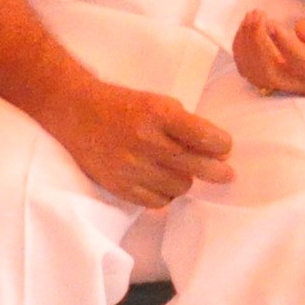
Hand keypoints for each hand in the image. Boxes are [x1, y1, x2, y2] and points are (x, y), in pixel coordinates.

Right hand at [45, 76, 236, 207]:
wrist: (77, 112)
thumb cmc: (123, 105)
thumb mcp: (156, 102)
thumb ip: (182, 124)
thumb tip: (214, 149)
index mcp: (158, 113)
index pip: (203, 136)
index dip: (221, 145)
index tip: (225, 148)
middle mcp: (146, 141)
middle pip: (196, 166)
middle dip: (217, 171)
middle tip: (226, 173)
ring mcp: (132, 167)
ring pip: (179, 187)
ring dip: (185, 179)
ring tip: (180, 170)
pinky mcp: (120, 186)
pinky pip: (158, 202)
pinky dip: (166, 194)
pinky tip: (163, 182)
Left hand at [231, 0, 304, 97]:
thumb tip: (300, 31)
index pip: (300, 63)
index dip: (282, 43)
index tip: (270, 20)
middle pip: (271, 73)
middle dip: (257, 42)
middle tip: (258, 14)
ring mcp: (292, 85)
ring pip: (257, 75)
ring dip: (247, 46)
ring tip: (252, 16)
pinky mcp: (281, 80)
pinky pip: (253, 73)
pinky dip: (243, 52)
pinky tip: (246, 29)